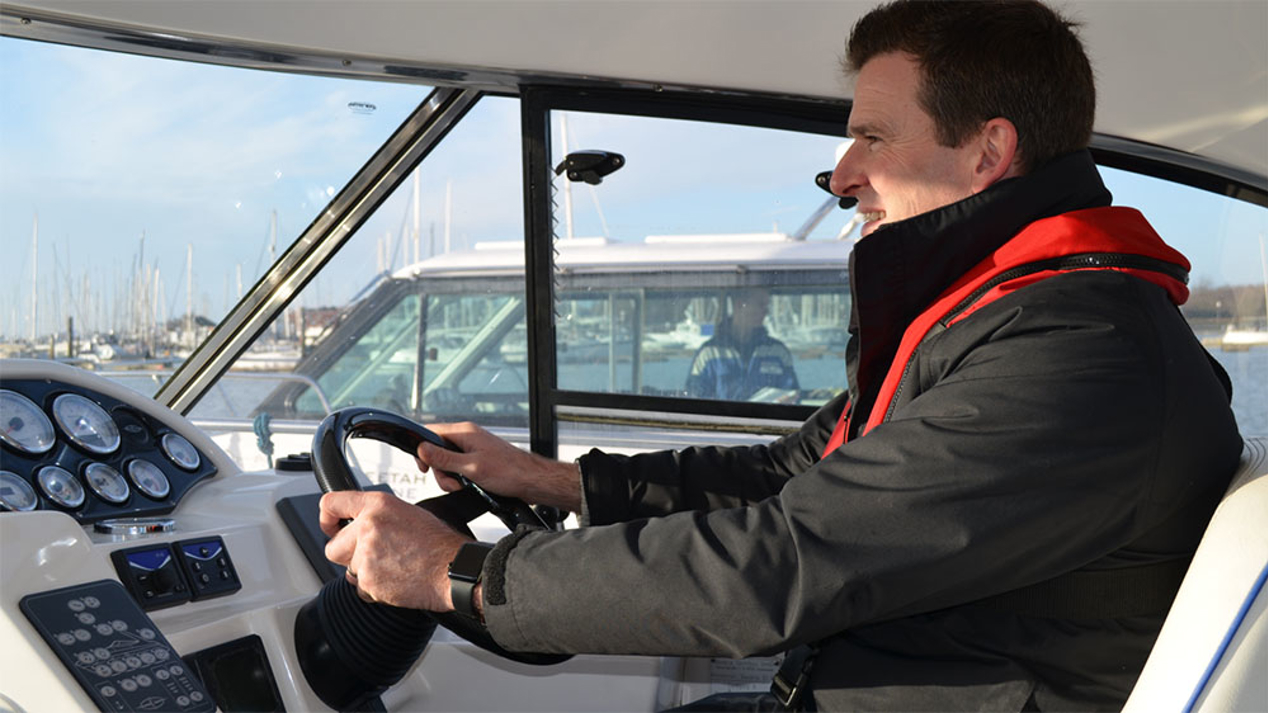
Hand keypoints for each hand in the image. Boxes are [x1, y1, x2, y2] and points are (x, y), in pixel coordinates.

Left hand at [319, 490, 470, 610]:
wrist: (452, 569)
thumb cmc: (439, 543)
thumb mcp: (409, 513)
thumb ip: (378, 516)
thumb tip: (359, 524)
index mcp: (377, 506)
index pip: (331, 504)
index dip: (326, 518)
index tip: (330, 525)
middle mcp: (368, 528)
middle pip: (332, 546)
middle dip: (347, 553)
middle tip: (369, 554)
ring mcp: (366, 557)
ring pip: (349, 570)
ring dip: (365, 571)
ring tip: (393, 566)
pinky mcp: (369, 582)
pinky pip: (361, 588)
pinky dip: (375, 588)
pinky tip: (395, 578)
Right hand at [414, 421, 581, 512]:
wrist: (531, 481)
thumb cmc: (510, 471)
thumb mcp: (471, 467)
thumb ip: (444, 458)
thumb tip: (422, 448)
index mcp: (465, 432)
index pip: (431, 431)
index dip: (423, 449)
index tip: (424, 467)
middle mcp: (467, 438)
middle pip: (437, 451)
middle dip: (441, 471)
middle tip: (453, 482)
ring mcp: (472, 449)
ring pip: (447, 462)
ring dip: (451, 478)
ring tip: (464, 486)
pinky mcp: (477, 461)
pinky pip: (458, 469)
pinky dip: (460, 480)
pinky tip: (469, 486)